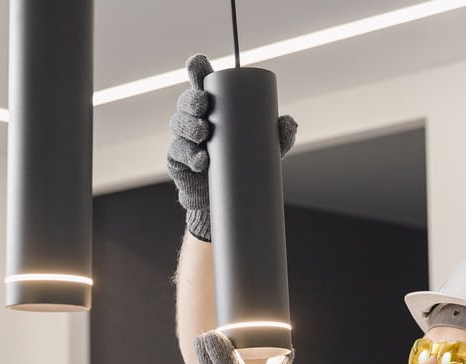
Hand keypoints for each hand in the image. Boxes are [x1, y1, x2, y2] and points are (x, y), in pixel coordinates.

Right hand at [166, 54, 298, 241]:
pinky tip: (200, 159)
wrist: (224, 199)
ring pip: (178, 125)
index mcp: (213, 108)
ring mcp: (183, 140)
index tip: (197, 62)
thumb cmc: (244, 165)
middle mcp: (194, 119)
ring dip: (188, 127)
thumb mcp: (265, 149)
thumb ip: (278, 135)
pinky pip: (177, 154)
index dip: (196, 69)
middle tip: (204, 106)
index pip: (202, 83)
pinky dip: (189, 156)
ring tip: (202, 134)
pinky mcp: (177, 161)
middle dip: (191, 101)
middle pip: (186, 102)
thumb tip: (288, 122)